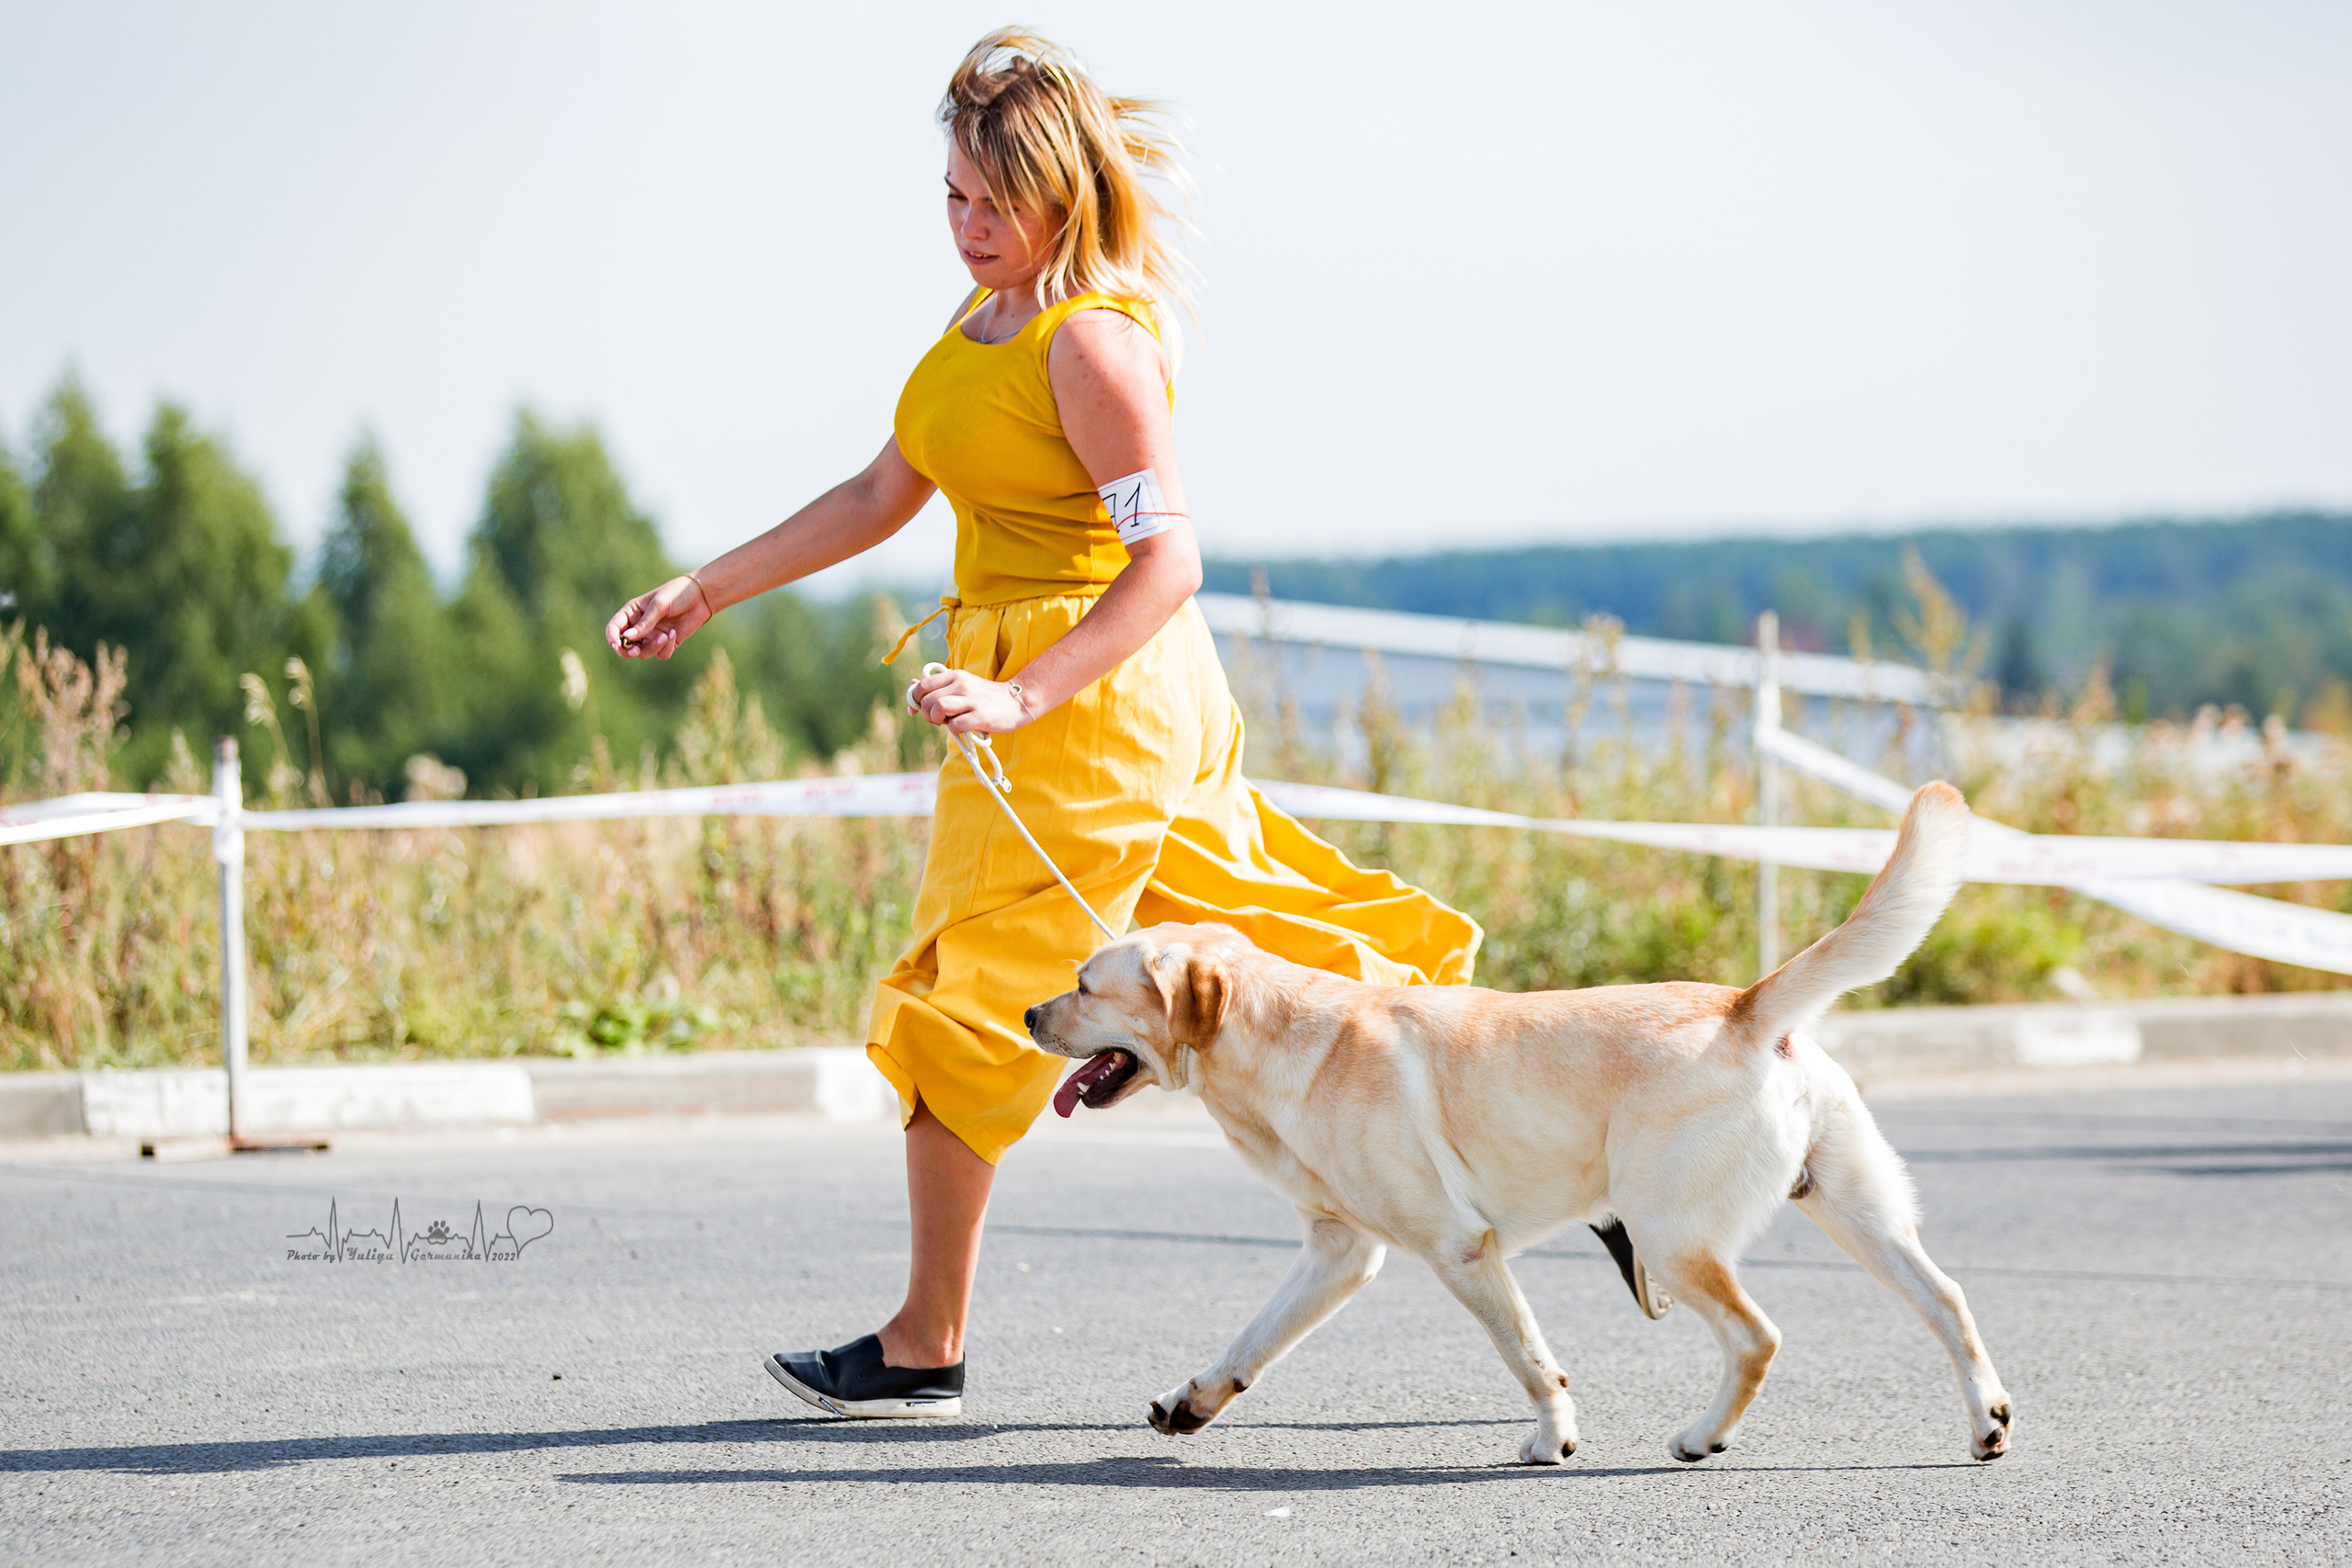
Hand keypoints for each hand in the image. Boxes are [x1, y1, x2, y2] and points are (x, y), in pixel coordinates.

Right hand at [606, 575, 712, 660]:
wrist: (701, 597)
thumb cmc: (677, 594)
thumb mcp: (659, 606)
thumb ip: (644, 623)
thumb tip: (627, 638)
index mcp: (632, 613)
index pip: (614, 628)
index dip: (612, 638)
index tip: (617, 644)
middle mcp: (639, 626)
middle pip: (625, 646)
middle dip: (628, 651)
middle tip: (636, 650)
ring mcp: (652, 636)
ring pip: (643, 653)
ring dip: (652, 648)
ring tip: (665, 636)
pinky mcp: (667, 643)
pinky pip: (660, 654)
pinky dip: (666, 648)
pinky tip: (674, 633)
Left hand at [907, 667, 1034, 735]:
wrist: (1017, 702)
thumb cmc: (984, 697)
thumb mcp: (961, 686)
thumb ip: (937, 686)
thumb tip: (911, 684)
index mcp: (954, 675)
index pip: (922, 686)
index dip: (915, 701)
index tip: (920, 709)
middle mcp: (961, 684)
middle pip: (927, 700)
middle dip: (927, 714)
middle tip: (938, 719)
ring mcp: (971, 700)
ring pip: (938, 708)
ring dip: (937, 720)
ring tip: (947, 723)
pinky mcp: (980, 716)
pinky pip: (955, 725)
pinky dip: (954, 730)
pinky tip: (963, 728)